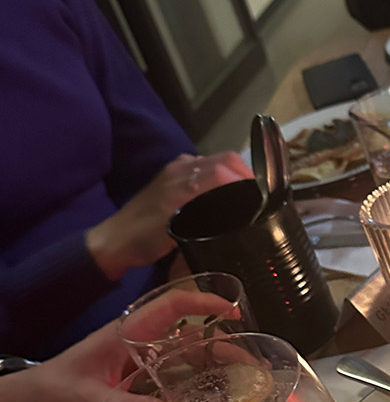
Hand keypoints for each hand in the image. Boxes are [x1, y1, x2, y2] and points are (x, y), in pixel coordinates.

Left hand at [0, 287, 235, 401]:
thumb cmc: (57, 389)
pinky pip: (176, 372)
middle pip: (190, 333)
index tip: (233, 311)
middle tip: (252, 362)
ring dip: (216, 363)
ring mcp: (142, 358)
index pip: (172, 306)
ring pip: (187, 353)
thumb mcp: (90, 400)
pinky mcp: (141, 376)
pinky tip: (216, 395)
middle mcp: (141, 340)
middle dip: (223, 343)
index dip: (204, 303)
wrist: (34, 399)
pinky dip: (199, 379)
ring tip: (244, 380)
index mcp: (128, 332)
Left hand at [87, 151, 250, 280]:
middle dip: (246, 174)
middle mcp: (182, 167)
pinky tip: (226, 196)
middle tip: (262, 198)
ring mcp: (177, 170)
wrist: (114, 241)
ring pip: (217, 163)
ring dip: (235, 174)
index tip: (263, 199)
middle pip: (225, 160)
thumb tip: (238, 207)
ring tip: (249, 197)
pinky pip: (205, 170)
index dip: (247, 180)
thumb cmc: (143, 239)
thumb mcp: (175, 228)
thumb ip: (203, 212)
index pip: (224, 168)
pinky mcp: (175, 177)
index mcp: (183, 177)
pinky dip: (222, 177)